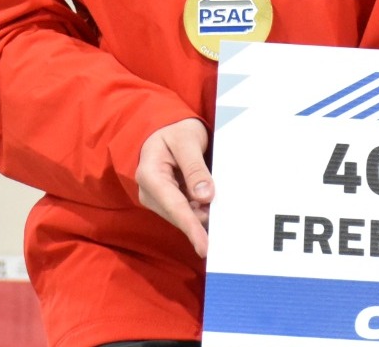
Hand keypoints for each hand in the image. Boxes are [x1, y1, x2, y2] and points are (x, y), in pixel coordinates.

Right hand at [135, 118, 212, 255]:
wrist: (166, 131)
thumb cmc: (175, 132)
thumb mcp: (187, 140)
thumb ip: (195, 168)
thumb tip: (205, 197)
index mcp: (149, 174)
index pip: (174, 206)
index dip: (191, 228)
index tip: (205, 246)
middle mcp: (149, 192)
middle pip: (181, 215)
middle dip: (204, 217)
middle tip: (228, 210)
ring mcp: (158, 200)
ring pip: (186, 216)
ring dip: (205, 212)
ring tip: (222, 199)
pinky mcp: (168, 203)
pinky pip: (188, 212)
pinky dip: (202, 209)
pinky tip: (213, 202)